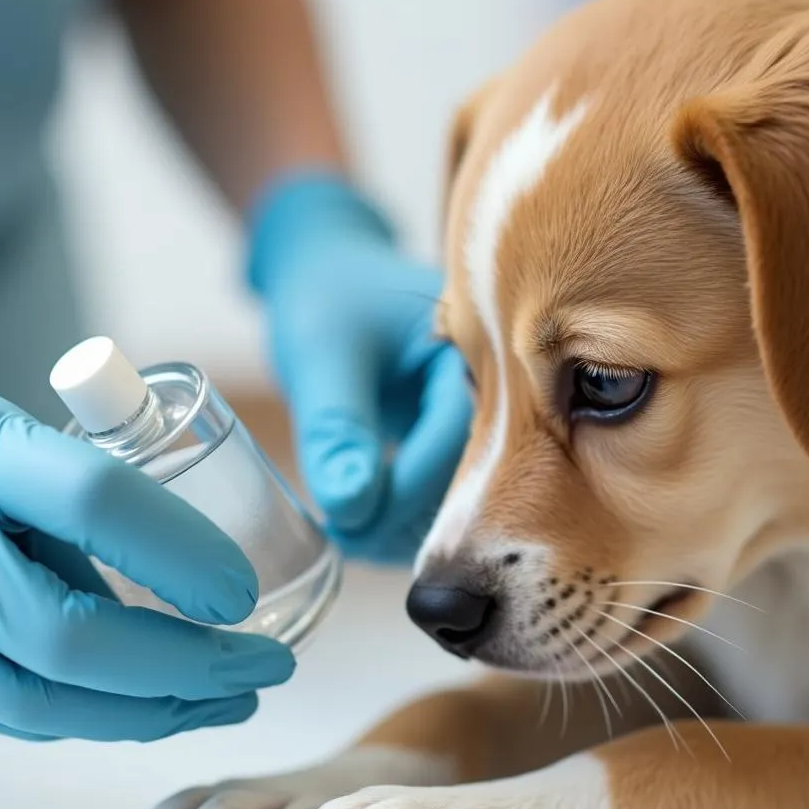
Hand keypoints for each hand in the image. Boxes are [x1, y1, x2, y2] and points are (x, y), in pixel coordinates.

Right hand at [0, 339, 293, 740]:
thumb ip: (71, 495)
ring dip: (154, 711)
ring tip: (232, 698)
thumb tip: (181, 573)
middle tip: (268, 666)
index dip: (180, 552)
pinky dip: (95, 715)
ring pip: (40, 704)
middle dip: (185, 668)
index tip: (242, 591)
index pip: (90, 501)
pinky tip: (154, 705)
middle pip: (67, 638)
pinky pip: (9, 713)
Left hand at [249, 173, 470, 563]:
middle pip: (463, 475)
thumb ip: (336, 429)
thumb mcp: (322, 354)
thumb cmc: (324, 295)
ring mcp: (469, 411)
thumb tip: (350, 509)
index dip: (403, 492)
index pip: (453, 441)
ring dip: (403, 523)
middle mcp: (485, 386)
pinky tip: (361, 522)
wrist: (325, 266)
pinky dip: (399, 508)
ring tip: (347, 537)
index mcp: (473, 351)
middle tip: (348, 542)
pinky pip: (433, 481)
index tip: (351, 525)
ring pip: (449, 490)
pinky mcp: (444, 429)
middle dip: (404, 517)